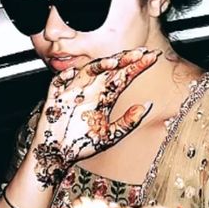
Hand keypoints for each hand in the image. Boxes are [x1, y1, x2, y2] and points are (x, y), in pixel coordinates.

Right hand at [31, 47, 160, 187]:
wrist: (58, 155)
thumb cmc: (81, 146)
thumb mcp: (110, 136)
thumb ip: (128, 122)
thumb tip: (146, 106)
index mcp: (105, 98)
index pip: (123, 77)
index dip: (137, 66)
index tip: (152, 57)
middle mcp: (92, 91)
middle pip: (109, 69)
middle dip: (124, 59)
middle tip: (141, 52)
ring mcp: (75, 92)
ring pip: (89, 70)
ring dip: (101, 65)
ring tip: (115, 62)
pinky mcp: (56, 98)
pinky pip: (59, 81)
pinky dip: (66, 76)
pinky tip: (75, 73)